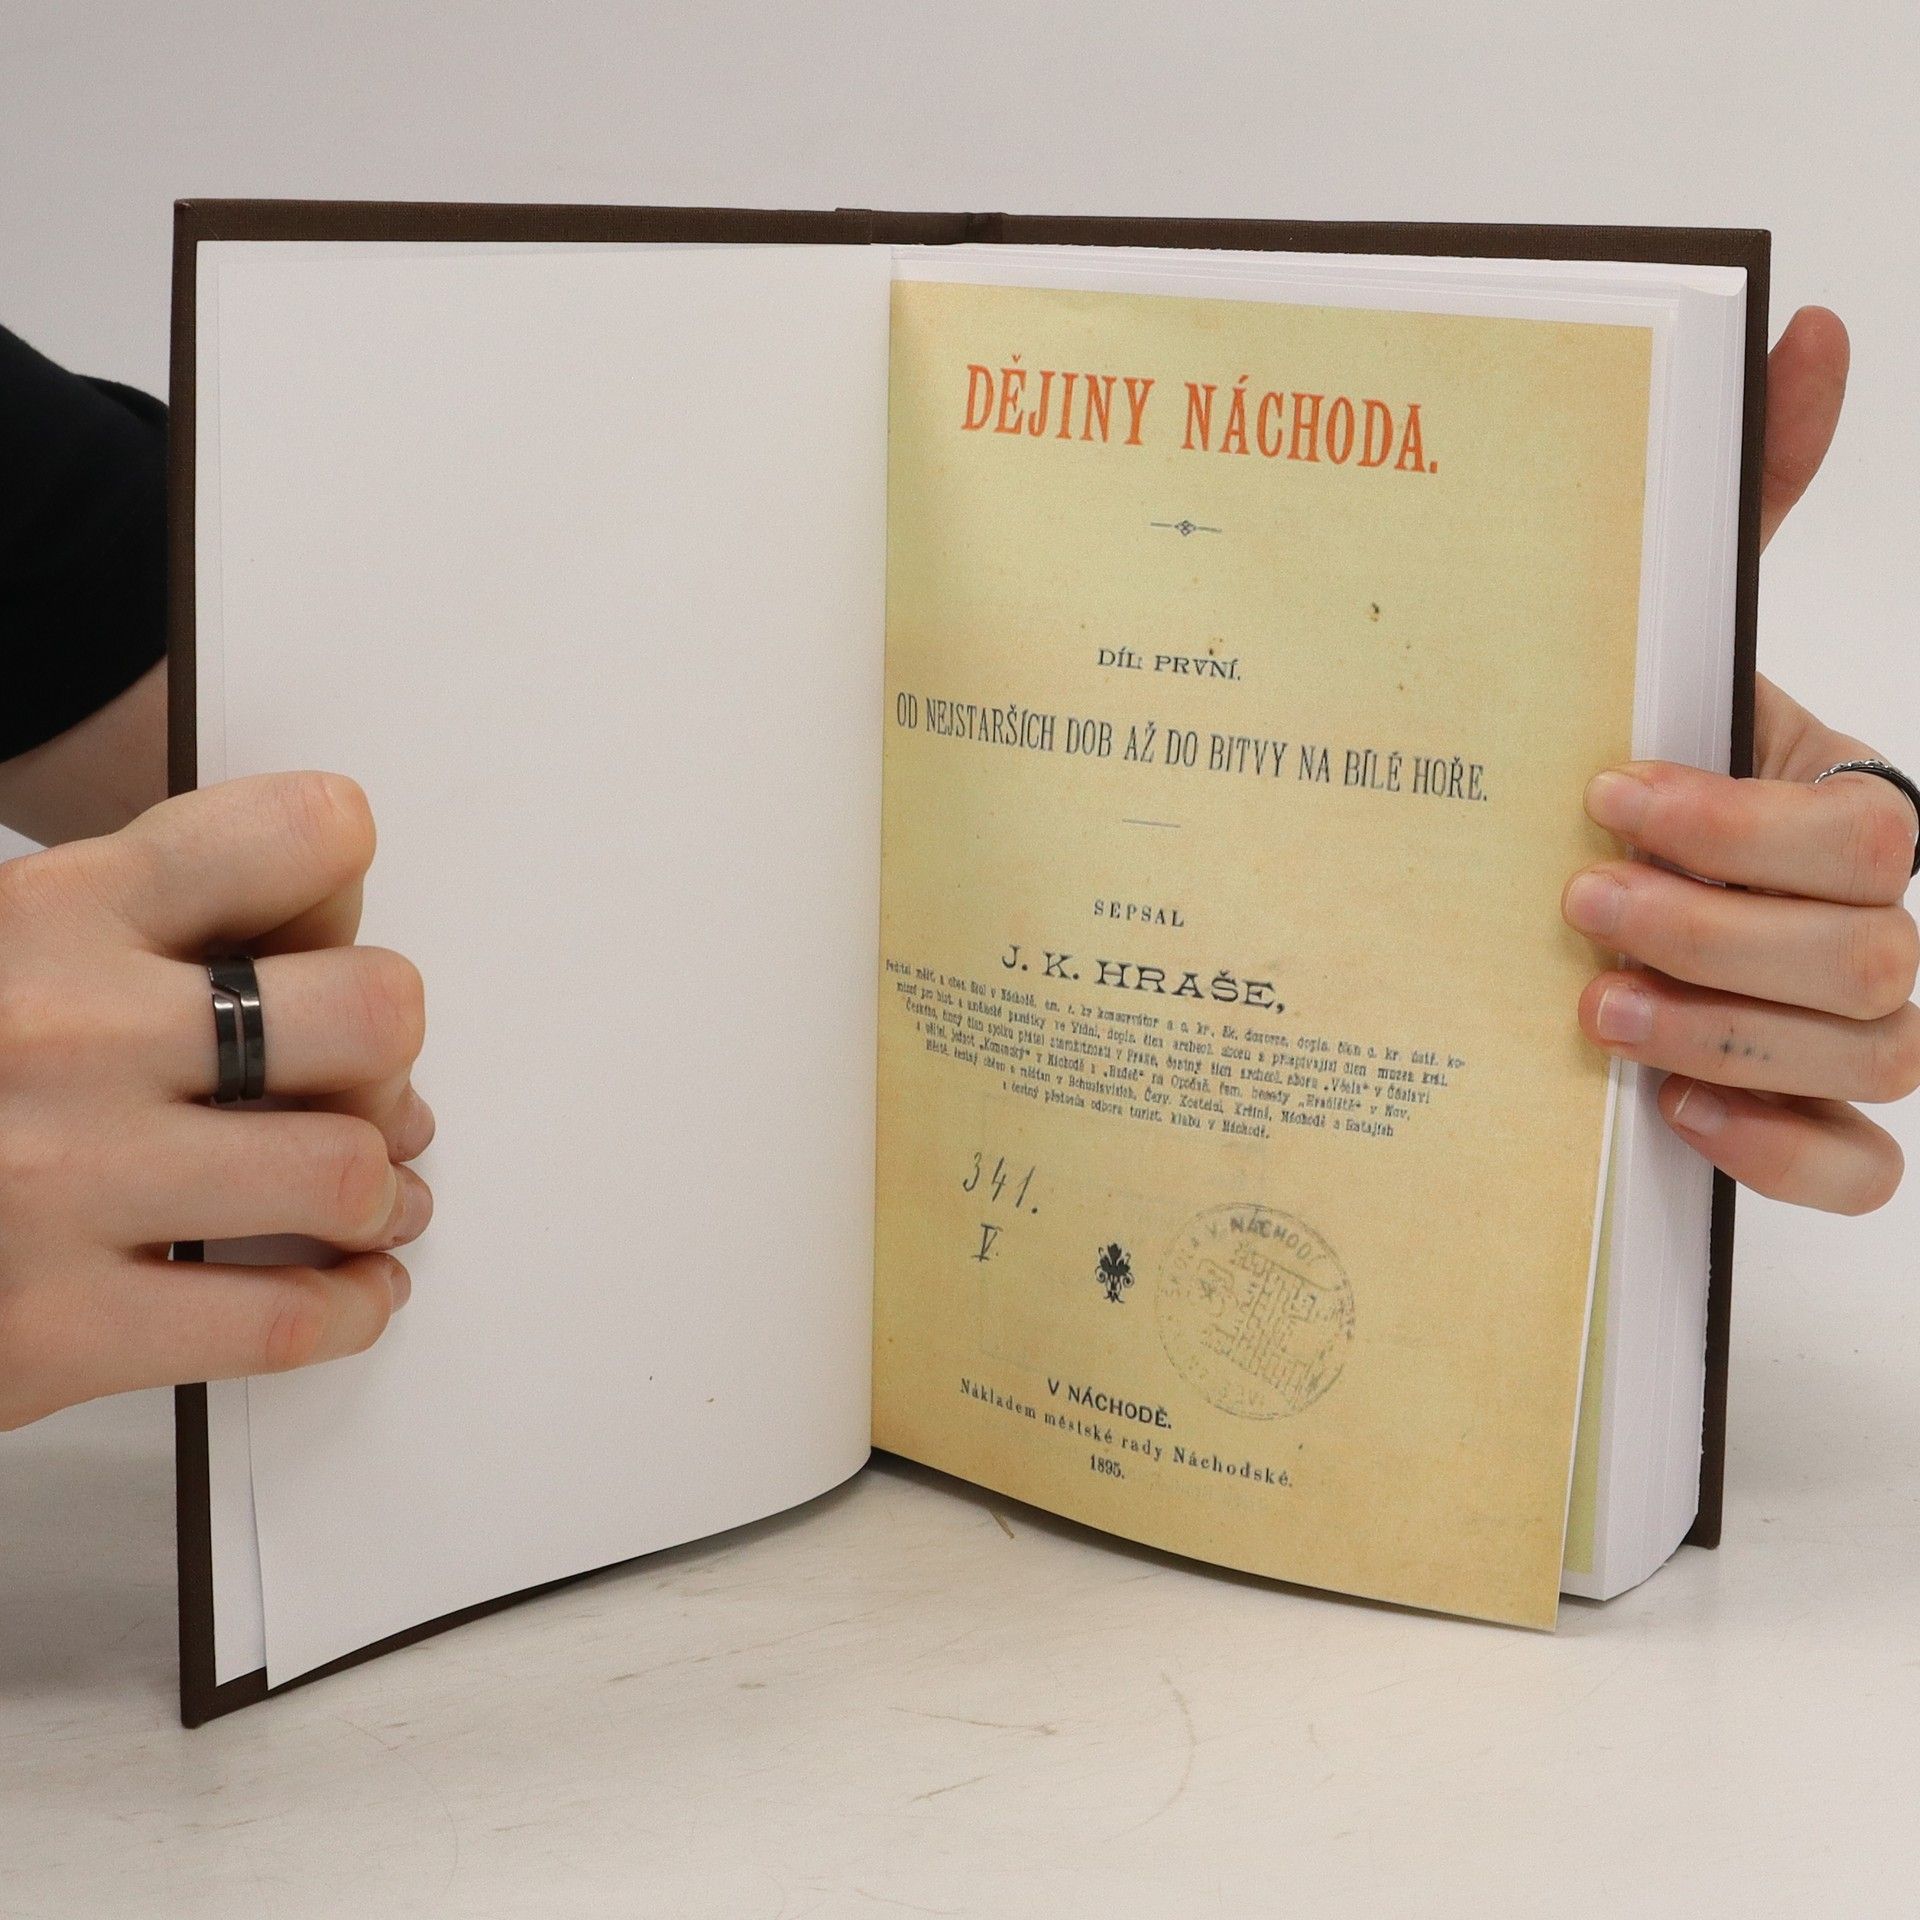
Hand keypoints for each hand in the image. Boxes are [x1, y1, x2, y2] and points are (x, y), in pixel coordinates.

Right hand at [0, 772, 431, 1427]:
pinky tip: (349, 1288)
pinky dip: (350, 1306)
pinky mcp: (50, 1331)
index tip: (326, 935)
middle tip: (355, 1086)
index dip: (337, 882)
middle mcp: (68, 1031)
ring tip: (364, 1201)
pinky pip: (286, 1318)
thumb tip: (327, 972)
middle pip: (370, 1011)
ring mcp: (60, 1182)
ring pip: (344, 1172)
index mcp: (53, 910)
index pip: (304, 838)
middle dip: (382, 1057)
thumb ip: (137, 930)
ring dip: (377, 1193)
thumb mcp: (6, 947)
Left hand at [1564, 308, 1918, 1213]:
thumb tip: (1811, 323)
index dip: (1737, 830)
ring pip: (1874, 1056)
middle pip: (1875, 957)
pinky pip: (1864, 1165)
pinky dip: (1783, 1146)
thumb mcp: (1679, 637)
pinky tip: (1681, 1113)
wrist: (1595, 872)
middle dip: (1712, 934)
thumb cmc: (1645, 755)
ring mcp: (1862, 1031)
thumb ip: (1750, 498)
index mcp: (1851, 804)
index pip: (1856, 838)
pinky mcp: (1819, 1117)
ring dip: (1723, 1032)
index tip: (1606, 798)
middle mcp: (1879, 921)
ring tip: (1594, 1008)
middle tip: (1579, 906)